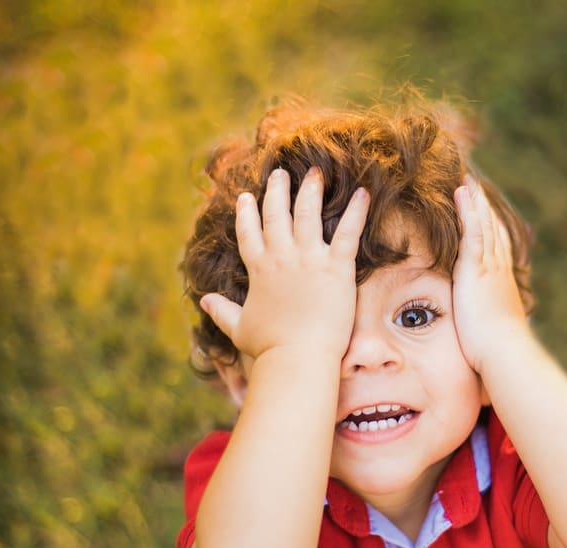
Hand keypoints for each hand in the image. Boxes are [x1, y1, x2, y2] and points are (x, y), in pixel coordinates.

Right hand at [200, 167, 369, 360]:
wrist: (298, 357)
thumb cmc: (270, 348)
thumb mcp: (239, 328)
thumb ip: (221, 311)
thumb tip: (203, 301)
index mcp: (259, 270)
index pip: (249, 234)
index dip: (247, 214)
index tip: (245, 197)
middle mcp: (281, 258)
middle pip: (276, 215)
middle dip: (277, 191)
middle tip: (280, 173)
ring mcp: (309, 259)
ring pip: (308, 214)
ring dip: (310, 190)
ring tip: (313, 172)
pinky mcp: (336, 267)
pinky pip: (348, 232)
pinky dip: (357, 212)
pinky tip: (363, 193)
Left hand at [452, 175, 530, 374]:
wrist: (503, 352)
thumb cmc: (495, 350)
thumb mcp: (492, 330)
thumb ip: (487, 321)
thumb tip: (486, 329)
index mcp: (500, 283)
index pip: (496, 248)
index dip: (490, 227)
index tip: (484, 212)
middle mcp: (498, 269)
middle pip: (493, 229)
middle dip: (484, 207)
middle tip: (476, 185)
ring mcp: (489, 266)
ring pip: (484, 224)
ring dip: (476, 201)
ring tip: (467, 180)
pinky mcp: (477, 267)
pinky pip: (473, 230)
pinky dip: (469, 209)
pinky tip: (461, 192)